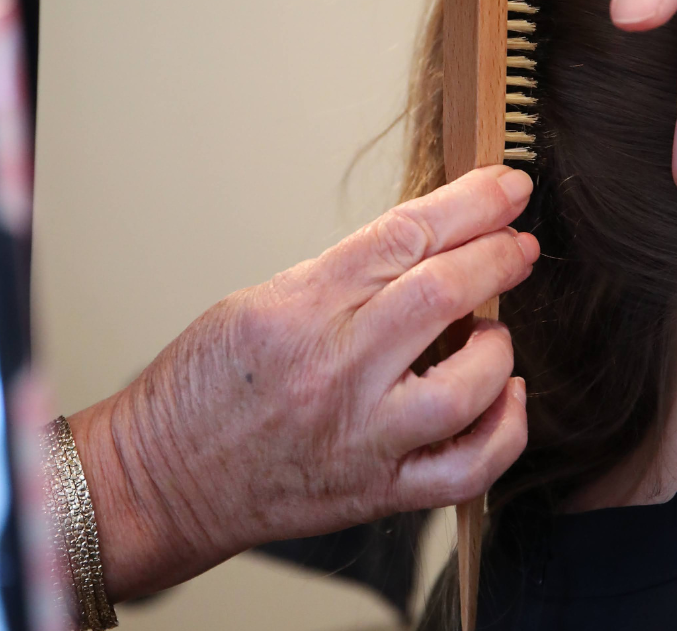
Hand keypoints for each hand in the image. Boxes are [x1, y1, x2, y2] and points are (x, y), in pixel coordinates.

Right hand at [68, 165, 538, 599]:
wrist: (158, 480)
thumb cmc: (204, 390)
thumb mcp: (262, 301)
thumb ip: (348, 276)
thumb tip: (430, 247)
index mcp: (302, 309)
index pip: (405, 235)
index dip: (471, 203)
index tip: (506, 187)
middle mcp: (335, 371)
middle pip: (442, 293)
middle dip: (497, 255)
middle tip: (518, 243)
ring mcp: (360, 437)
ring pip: (466, 386)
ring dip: (500, 347)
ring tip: (494, 332)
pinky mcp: (376, 490)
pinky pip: (467, 469)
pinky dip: (505, 429)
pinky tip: (507, 396)